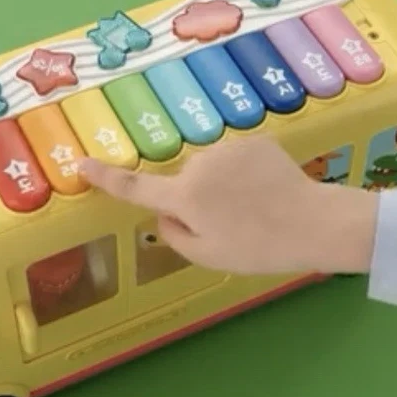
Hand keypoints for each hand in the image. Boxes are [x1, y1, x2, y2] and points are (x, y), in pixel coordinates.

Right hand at [78, 133, 379, 275]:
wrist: (315, 223)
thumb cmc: (258, 248)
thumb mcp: (208, 256)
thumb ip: (174, 236)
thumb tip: (162, 215)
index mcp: (184, 197)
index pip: (135, 187)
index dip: (105, 177)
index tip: (81, 163)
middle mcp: (199, 165)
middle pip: (185, 181)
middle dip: (197, 197)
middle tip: (231, 223)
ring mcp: (227, 148)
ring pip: (211, 168)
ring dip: (223, 184)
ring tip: (255, 207)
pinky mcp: (253, 139)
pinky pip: (236, 157)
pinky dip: (245, 172)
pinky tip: (268, 189)